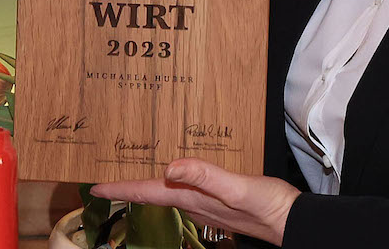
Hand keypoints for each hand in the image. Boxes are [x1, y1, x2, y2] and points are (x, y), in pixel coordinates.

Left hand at [91, 158, 301, 245]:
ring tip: (130, 169)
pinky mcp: (218, 201)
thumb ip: (205, 177)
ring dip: (146, 182)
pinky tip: (176, 170)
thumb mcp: (237, 188)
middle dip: (127, 184)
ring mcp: (205, 204)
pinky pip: (186, 188)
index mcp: (192, 198)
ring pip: (167, 192)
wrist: (292, 222)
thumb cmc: (268, 207)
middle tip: (106, 175)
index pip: (147, 192)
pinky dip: (172, 179)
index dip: (119, 188)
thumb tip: (170, 166)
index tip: (96, 186)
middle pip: (151, 193)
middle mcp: (193, 203)